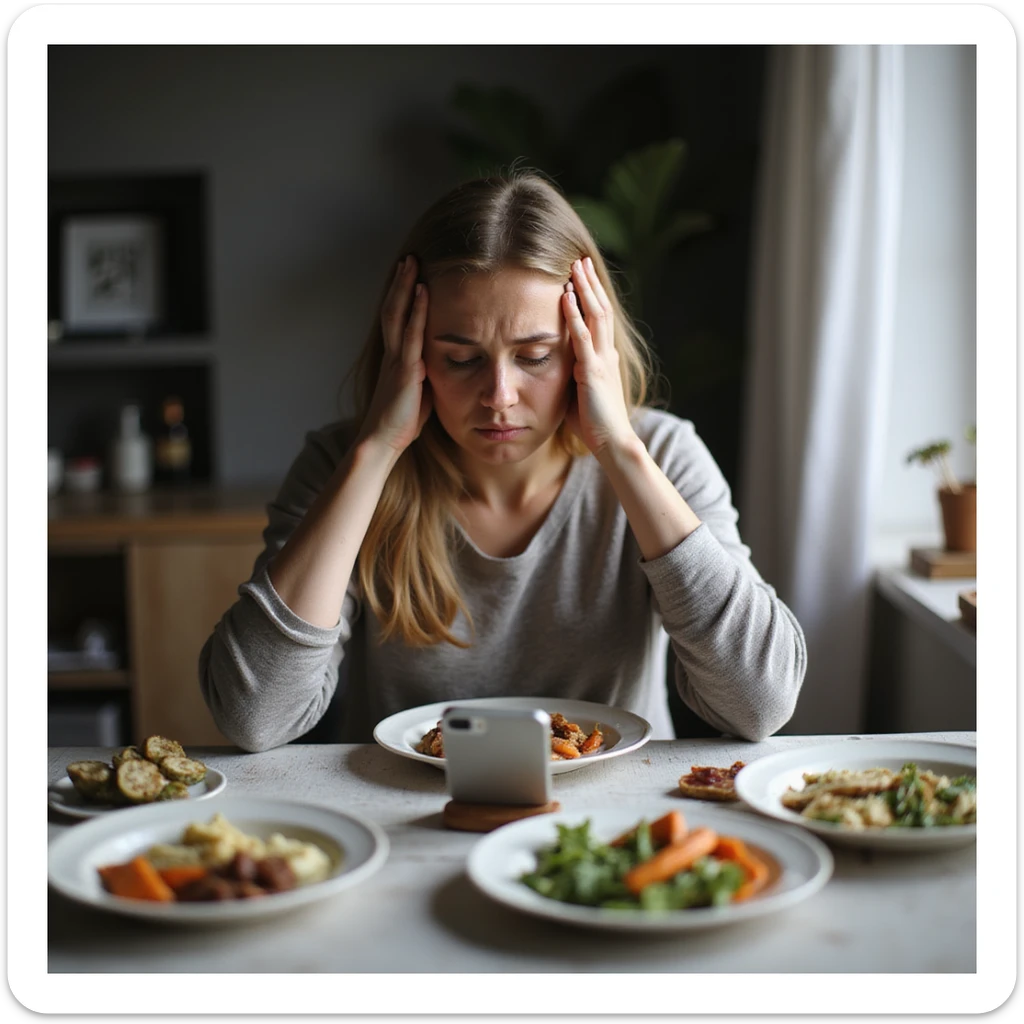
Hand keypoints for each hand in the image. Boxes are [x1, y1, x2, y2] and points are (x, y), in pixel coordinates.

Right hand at [357, 255, 432, 457]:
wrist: (383, 440)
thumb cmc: (402, 421)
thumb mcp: (419, 393)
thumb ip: (426, 375)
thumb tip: (439, 366)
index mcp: (396, 359)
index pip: (397, 320)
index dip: (402, 298)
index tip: (409, 277)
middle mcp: (392, 353)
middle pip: (393, 309)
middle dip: (400, 283)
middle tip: (408, 258)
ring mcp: (397, 359)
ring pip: (398, 314)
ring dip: (405, 287)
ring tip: (410, 263)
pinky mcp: (404, 368)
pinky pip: (411, 333)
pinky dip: (416, 310)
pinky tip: (422, 291)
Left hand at [561, 257, 636, 459]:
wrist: (612, 442)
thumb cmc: (593, 424)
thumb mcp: (578, 392)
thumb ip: (570, 373)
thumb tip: (553, 364)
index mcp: (604, 358)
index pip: (599, 319)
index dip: (591, 296)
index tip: (581, 277)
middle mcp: (606, 354)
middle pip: (601, 309)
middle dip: (590, 283)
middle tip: (580, 260)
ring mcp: (602, 361)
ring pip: (596, 316)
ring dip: (584, 290)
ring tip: (575, 268)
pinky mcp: (593, 372)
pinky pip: (583, 338)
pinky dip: (574, 316)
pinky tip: (566, 298)